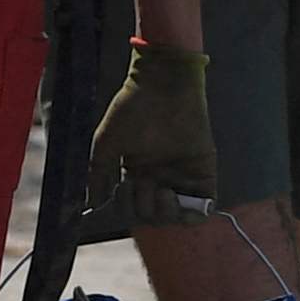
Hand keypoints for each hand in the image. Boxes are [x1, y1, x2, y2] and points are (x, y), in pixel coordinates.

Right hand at [88, 43, 216, 215]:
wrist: (162, 84)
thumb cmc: (131, 108)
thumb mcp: (106, 144)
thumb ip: (99, 175)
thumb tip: (93, 204)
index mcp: (138, 173)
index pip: (135, 209)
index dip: (128, 208)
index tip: (124, 186)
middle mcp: (161, 177)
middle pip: (155, 216)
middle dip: (145, 210)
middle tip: (143, 184)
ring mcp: (183, 175)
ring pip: (178, 215)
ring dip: (166, 213)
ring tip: (162, 192)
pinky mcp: (204, 170)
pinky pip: (206, 204)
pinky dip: (194, 213)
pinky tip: (178, 199)